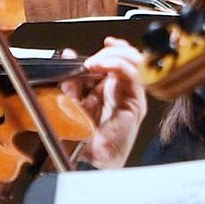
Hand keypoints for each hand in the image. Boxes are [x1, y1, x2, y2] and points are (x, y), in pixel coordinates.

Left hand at [68, 38, 147, 168]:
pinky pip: (132, 75)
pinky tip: (103, 66)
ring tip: (99, 60)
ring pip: (135, 63)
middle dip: (113, 51)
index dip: (115, 48)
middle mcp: (124, 91)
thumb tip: (68, 55)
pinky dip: (118, 65)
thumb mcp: (73, 101)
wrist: (88, 160)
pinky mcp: (135, 102)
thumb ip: (72, 81)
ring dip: (116, 55)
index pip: (122, 60)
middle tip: (96, 55)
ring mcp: (132, 96)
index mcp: (111, 90)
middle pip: (131, 58)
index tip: (105, 43)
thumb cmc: (82, 138)